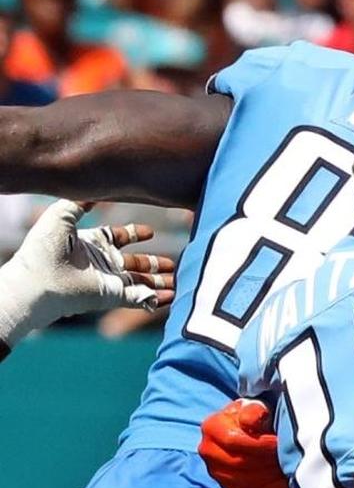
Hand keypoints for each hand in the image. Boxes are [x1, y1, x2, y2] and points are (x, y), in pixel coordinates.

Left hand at [0, 200, 174, 347]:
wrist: (39, 279)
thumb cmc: (45, 247)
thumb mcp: (62, 214)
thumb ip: (80, 200)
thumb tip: (96, 188)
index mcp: (91, 244)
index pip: (118, 238)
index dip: (134, 234)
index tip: (150, 232)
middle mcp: (102, 263)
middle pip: (135, 263)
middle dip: (155, 263)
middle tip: (175, 262)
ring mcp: (108, 281)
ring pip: (141, 282)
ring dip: (160, 282)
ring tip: (180, 280)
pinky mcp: (113, 297)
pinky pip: (140, 299)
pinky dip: (156, 298)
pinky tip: (173, 296)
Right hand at [199, 399, 287, 487]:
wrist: (251, 428)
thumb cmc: (255, 415)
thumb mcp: (254, 407)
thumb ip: (253, 412)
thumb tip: (252, 421)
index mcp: (211, 427)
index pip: (233, 441)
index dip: (258, 444)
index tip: (279, 442)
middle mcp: (208, 450)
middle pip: (238, 463)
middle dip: (266, 460)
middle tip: (287, 456)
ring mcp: (215, 471)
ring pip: (244, 480)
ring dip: (270, 475)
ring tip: (288, 466)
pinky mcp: (227, 485)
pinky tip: (285, 482)